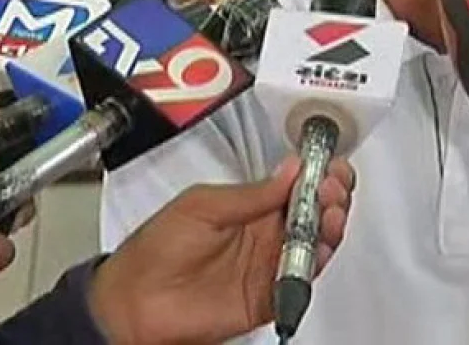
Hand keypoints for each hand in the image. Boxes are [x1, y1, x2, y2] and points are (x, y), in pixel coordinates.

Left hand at [89, 156, 355, 344]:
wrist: (135, 303)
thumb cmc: (155, 250)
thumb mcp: (202, 206)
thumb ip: (250, 194)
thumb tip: (290, 170)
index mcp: (251, 205)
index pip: (297, 184)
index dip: (317, 173)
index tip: (328, 165)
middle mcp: (266, 233)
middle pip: (314, 211)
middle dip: (332, 194)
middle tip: (333, 187)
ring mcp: (269, 264)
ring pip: (315, 242)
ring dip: (331, 224)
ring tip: (331, 212)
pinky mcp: (269, 296)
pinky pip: (302, 281)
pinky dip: (316, 264)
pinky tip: (319, 247)